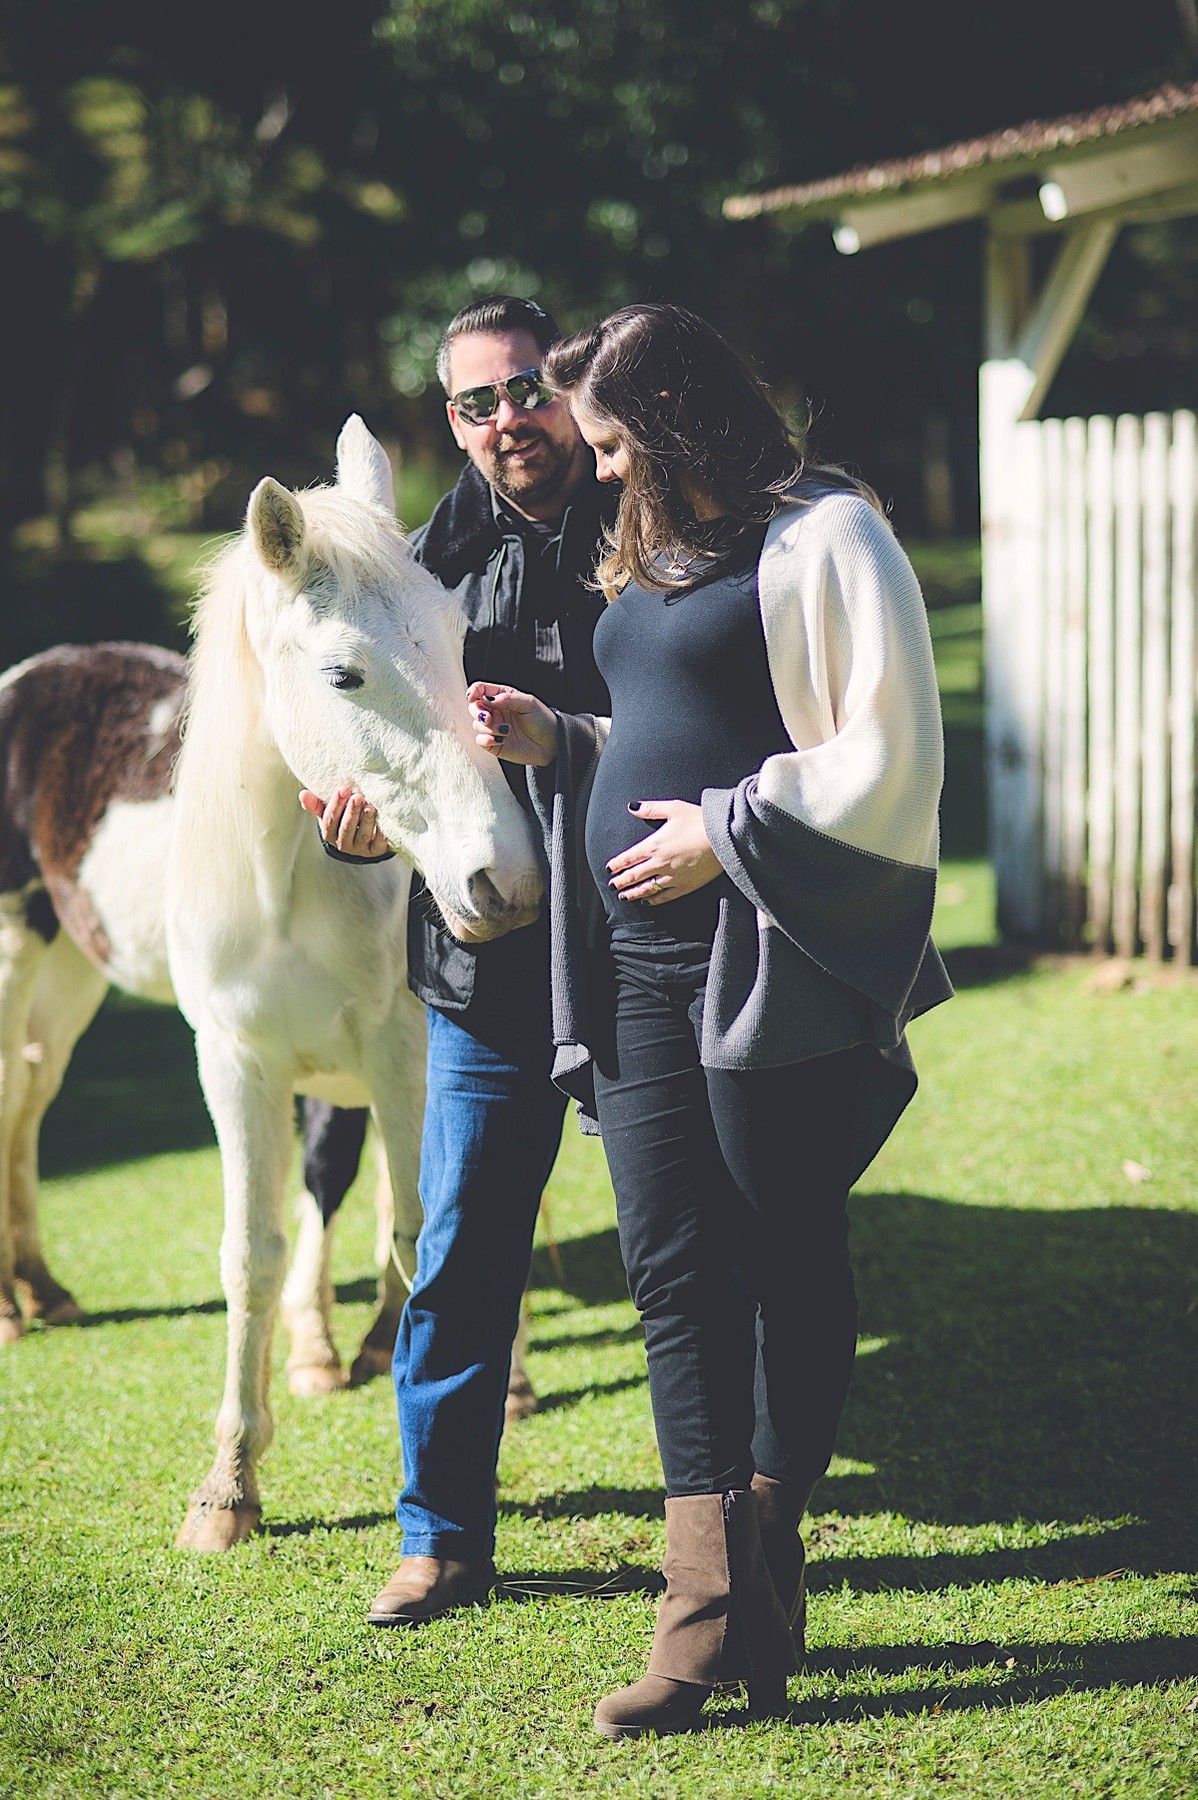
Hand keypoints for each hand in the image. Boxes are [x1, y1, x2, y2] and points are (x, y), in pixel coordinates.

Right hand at [299, 785, 390, 858]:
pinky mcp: (376, 851)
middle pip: (346, 828)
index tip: (343, 789)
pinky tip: (384, 821)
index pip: (330, 821)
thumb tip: (302, 794)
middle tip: (358, 797)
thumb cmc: (343, 819)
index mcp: (329, 834)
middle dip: (352, 812)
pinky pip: (379, 844)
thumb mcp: (328, 812)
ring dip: (367, 821)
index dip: (336, 805)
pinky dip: (382, 833)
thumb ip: (316, 804)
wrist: (365, 837)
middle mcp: (343, 844)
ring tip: (371, 807)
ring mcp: (360, 849)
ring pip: (362, 836)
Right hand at [467, 681, 558, 765]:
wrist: (552, 743)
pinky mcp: (494, 743)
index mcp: (502, 697)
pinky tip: (501, 739)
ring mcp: (494, 728)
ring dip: (488, 727)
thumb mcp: (528, 703)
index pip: (481, 690)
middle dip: (477, 712)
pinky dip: (487, 739)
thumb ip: (507, 699)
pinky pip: (480, 740)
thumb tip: (485, 698)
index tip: (473, 697)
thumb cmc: (542, 720)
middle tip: (488, 718)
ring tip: (506, 730)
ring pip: (476, 724)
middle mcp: (496, 711)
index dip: (473, 691)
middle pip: (474, 707)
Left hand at [606, 799, 721, 904]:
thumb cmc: (700, 820)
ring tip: (624, 896)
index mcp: (654, 845)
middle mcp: (660, 863)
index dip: (617, 864)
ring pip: (647, 889)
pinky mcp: (686, 886)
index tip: (609, 869)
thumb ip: (651, 808)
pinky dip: (654, 900)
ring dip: (633, 893)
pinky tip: (647, 901)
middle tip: (612, 885)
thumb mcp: (674, 808)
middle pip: (634, 876)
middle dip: (621, 881)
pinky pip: (665, 896)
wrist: (725, 837)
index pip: (629, 858)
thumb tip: (632, 806)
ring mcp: (672, 877)